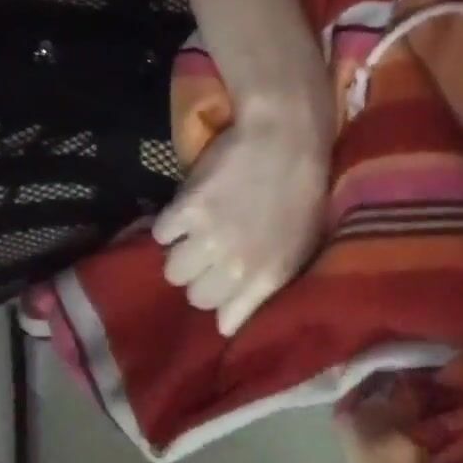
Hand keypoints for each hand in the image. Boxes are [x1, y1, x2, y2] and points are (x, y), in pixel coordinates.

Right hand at [153, 76, 333, 337]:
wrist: (284, 138)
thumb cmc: (301, 193)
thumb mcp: (298, 249)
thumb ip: (265, 288)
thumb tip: (227, 324)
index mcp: (268, 278)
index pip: (224, 319)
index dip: (221, 300)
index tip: (220, 285)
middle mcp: (236, 265)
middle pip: (194, 296)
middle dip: (201, 277)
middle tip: (208, 253)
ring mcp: (210, 237)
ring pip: (172, 270)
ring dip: (180, 253)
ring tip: (193, 233)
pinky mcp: (187, 208)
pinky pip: (161, 233)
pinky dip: (169, 223)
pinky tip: (185, 210)